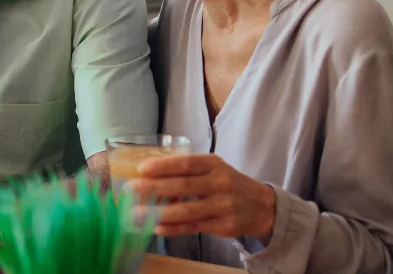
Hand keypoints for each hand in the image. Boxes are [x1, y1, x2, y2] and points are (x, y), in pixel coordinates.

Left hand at [128, 154, 275, 242]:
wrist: (261, 206)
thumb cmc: (227, 183)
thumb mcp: (213, 168)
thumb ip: (187, 170)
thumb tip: (149, 173)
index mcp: (213, 164)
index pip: (186, 164)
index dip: (163, 166)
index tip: (142, 169)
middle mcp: (220, 183)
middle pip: (183, 186)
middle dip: (154, 188)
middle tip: (131, 189)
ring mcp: (223, 206)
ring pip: (187, 211)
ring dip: (159, 212)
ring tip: (136, 213)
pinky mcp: (223, 226)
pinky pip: (193, 227)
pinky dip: (172, 228)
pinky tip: (155, 226)